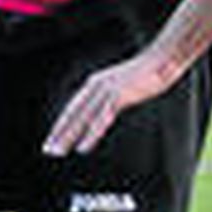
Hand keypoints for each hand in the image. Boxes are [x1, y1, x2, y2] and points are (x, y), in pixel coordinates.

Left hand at [43, 48, 179, 156]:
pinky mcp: (119, 95)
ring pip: (82, 118)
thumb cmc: (148, 72)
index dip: (61, 124)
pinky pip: (101, 119)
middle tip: (48, 150)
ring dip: (68, 136)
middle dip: (59, 133)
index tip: (52, 139)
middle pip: (72, 113)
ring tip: (59, 152)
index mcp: (96, 82)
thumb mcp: (125, 84)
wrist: (163, 59)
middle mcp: (96, 85)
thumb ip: (113, 95)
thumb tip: (108, 107)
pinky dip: (90, 135)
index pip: (73, 107)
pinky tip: (82, 148)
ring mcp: (107, 90)